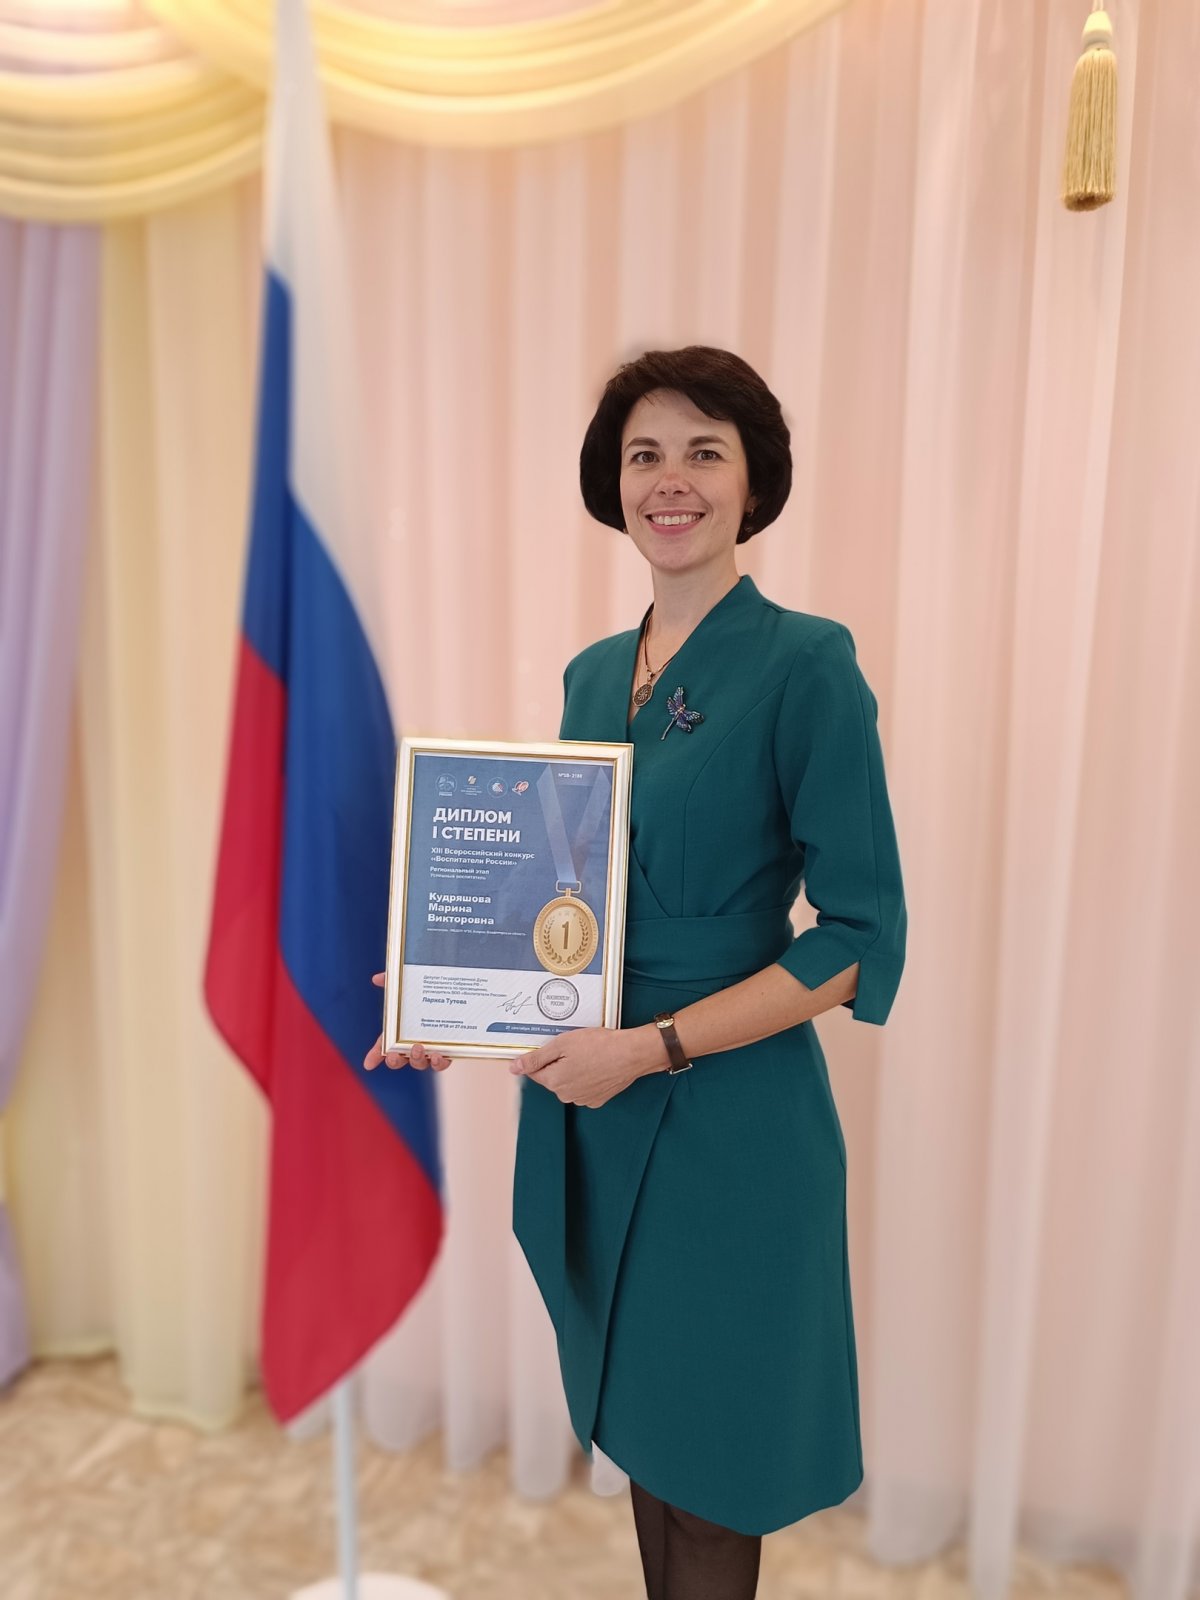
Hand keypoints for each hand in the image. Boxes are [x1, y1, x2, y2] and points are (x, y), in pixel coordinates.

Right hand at [363, 973, 452, 1071]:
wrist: (453, 992)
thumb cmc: (424, 993)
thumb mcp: (407, 986)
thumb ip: (392, 982)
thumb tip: (377, 978)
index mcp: (400, 1033)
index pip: (384, 1047)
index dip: (375, 1056)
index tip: (368, 1064)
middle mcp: (413, 1044)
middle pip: (400, 1060)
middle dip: (395, 1060)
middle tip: (395, 1054)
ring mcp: (429, 1050)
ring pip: (420, 1063)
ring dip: (417, 1059)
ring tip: (418, 1048)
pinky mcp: (448, 1051)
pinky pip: (442, 1063)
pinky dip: (439, 1063)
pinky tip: (439, 1056)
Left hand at [508, 1025, 656, 1107]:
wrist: (631, 1054)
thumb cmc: (600, 1046)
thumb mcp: (562, 1044)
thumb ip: (536, 1058)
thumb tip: (514, 1067)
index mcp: (554, 1081)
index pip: (534, 1071)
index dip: (542, 1056)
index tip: (554, 1047)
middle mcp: (566, 1095)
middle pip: (552, 1077)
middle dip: (559, 1063)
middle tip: (575, 1048)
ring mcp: (583, 1099)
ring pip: (568, 1083)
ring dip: (573, 1071)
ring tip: (589, 1055)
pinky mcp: (597, 1099)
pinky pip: (584, 1088)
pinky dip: (587, 1078)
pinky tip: (596, 1066)